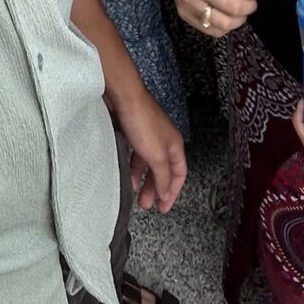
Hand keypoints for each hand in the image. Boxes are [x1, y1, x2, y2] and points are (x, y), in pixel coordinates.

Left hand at [113, 80, 187, 211]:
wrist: (123, 97)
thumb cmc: (142, 120)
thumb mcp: (156, 155)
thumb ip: (162, 176)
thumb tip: (166, 192)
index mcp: (175, 146)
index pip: (179, 174)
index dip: (173, 192)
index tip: (164, 206)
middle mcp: (164, 141)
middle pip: (163, 170)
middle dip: (155, 188)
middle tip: (147, 204)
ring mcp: (148, 136)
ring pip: (148, 163)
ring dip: (142, 179)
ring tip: (134, 192)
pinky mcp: (133, 132)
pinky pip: (135, 155)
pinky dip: (132, 166)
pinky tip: (126, 173)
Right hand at [162, 0, 258, 36]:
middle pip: (232, 6)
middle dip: (249, 5)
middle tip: (252, 0)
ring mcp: (188, 3)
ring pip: (223, 21)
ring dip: (239, 18)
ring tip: (243, 9)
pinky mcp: (186, 15)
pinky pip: (212, 30)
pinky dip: (226, 26)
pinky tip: (229, 16)